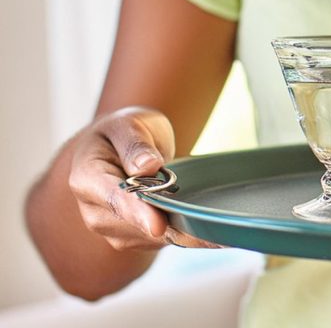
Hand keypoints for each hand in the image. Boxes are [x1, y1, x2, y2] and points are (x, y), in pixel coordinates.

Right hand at [67, 107, 219, 249]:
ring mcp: (111, 228)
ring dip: (181, 231)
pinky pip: (162, 240)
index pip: (114, 199)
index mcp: (87, 178)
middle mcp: (94, 210)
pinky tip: (203, 226)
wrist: (120, 148)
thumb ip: (135, 145)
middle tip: (209, 223)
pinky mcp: (132, 237)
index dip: (137, 213)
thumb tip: (148, 166)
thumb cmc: (124, 132)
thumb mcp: (128, 125)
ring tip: (209, 218)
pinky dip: (184, 234)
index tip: (157, 226)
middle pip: (134, 225)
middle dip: (170, 225)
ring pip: (152, 238)